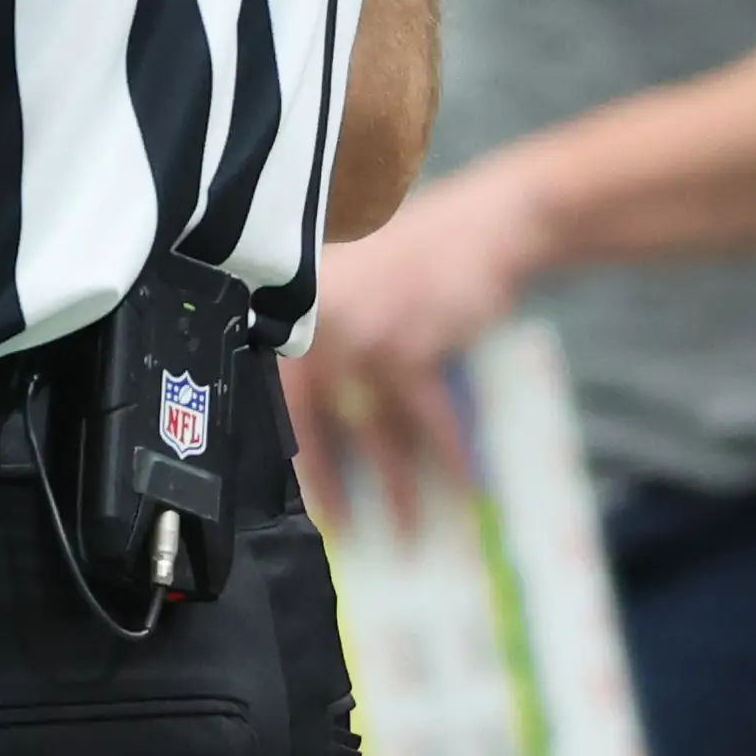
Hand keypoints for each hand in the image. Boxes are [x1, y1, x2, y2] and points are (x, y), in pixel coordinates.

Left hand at [282, 153, 554, 526]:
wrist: (485, 225)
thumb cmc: (418, 260)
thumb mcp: (353, 285)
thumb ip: (323, 334)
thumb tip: (306, 425)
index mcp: (295, 304)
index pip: (270, 383)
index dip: (277, 442)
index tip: (284, 493)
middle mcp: (316, 320)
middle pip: (308, 418)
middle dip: (326, 481)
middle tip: (341, 530)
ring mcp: (361, 334)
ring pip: (369, 429)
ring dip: (393, 486)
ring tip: (407, 531)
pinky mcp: (410, 348)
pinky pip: (424, 421)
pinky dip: (447, 458)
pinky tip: (464, 490)